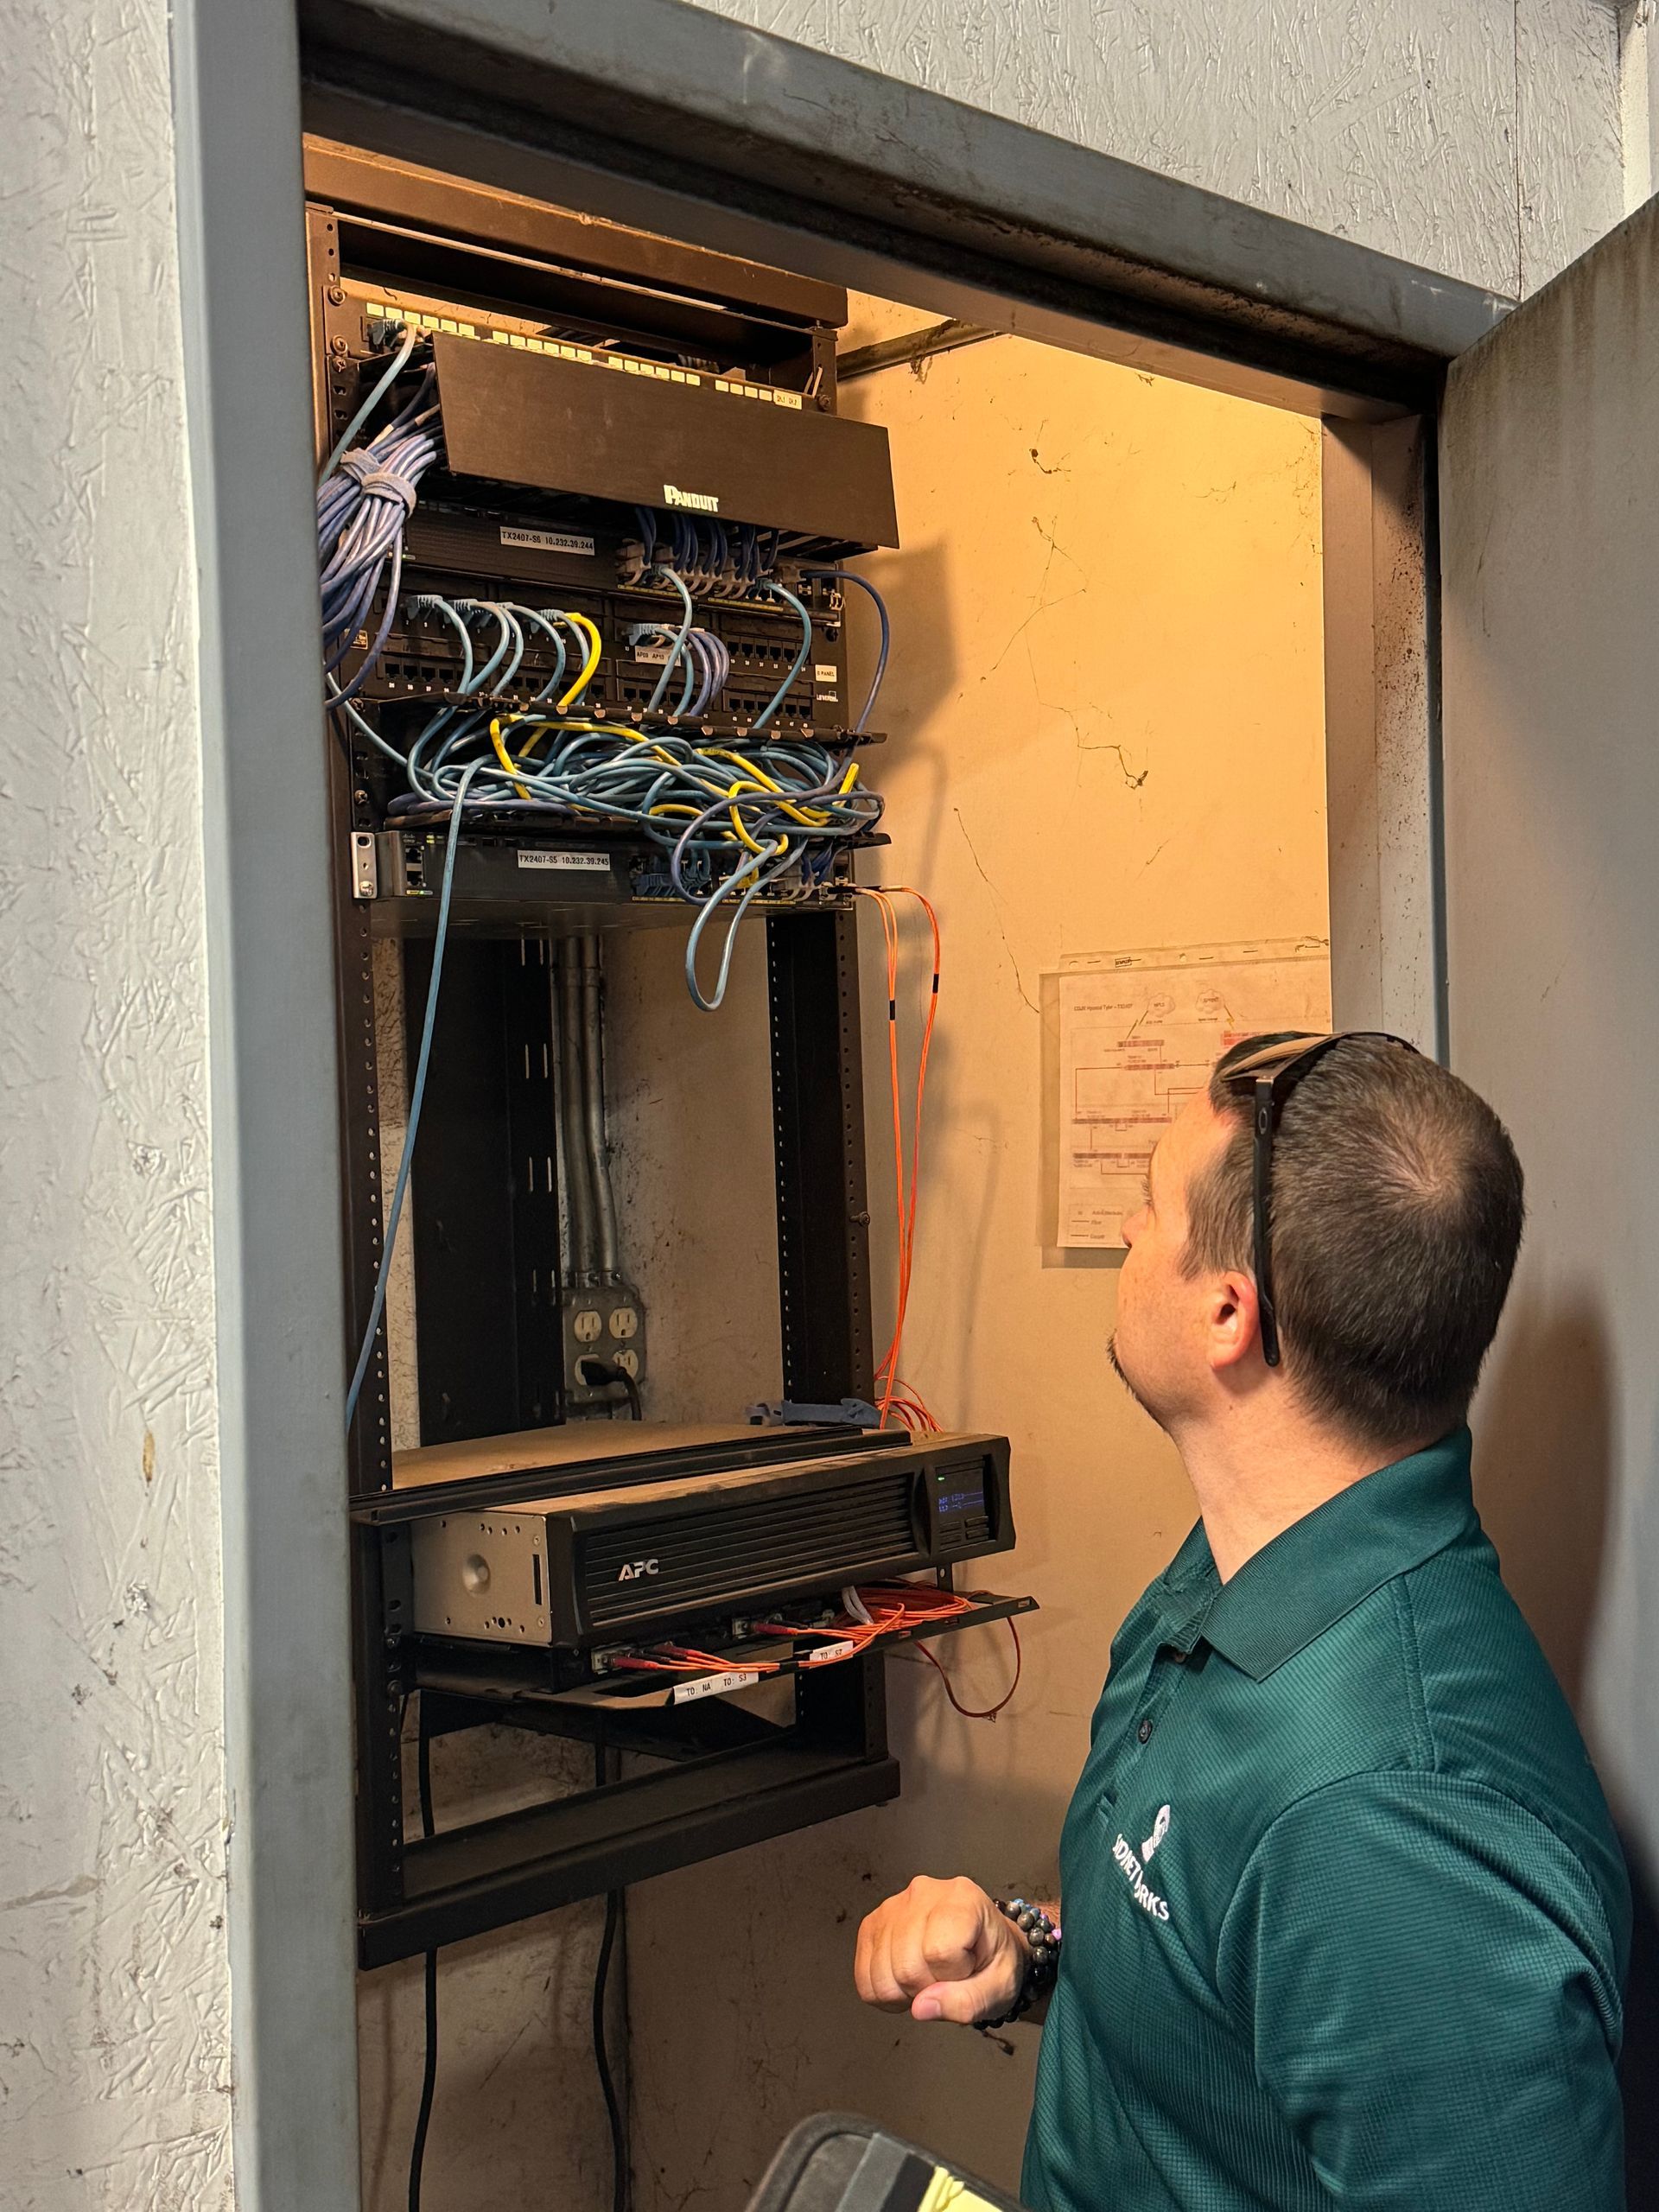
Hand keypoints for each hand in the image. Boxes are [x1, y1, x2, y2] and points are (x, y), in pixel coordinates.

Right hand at [853, 1876, 1026, 2025]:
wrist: (982, 1944)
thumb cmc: (993, 1961)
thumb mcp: (1000, 1987)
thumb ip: (967, 2002)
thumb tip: (921, 2008)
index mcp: (961, 1899)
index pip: (939, 1952)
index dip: (953, 1977)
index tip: (967, 1970)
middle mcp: (923, 1893)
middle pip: (905, 1966)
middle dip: (928, 1989)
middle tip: (947, 1978)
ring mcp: (893, 1905)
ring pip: (881, 1974)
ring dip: (905, 1992)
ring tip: (929, 1976)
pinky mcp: (873, 1923)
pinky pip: (863, 1976)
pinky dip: (884, 1992)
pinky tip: (907, 1980)